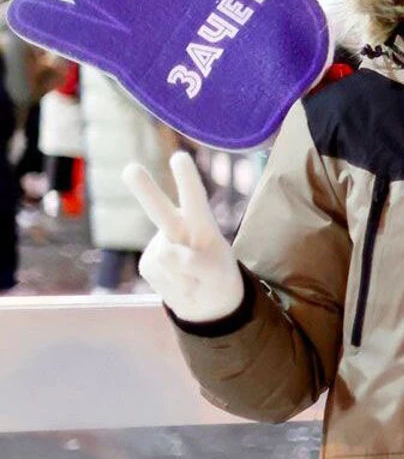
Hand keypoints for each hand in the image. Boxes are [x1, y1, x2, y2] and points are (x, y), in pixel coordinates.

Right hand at [125, 152, 245, 323]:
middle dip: (144, 190)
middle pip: (158, 208)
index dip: (187, 179)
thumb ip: (196, 262)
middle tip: (130, 168)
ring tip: (195, 279)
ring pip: (168, 260)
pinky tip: (182, 285)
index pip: (195, 197)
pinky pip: (162, 277)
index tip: (179, 157)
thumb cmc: (219, 277)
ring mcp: (159, 245)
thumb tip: (164, 253)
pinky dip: (176, 287)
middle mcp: (176, 227)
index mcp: (200, 221)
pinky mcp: (148, 264)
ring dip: (186, 277)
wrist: (206, 301)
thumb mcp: (219, 272)